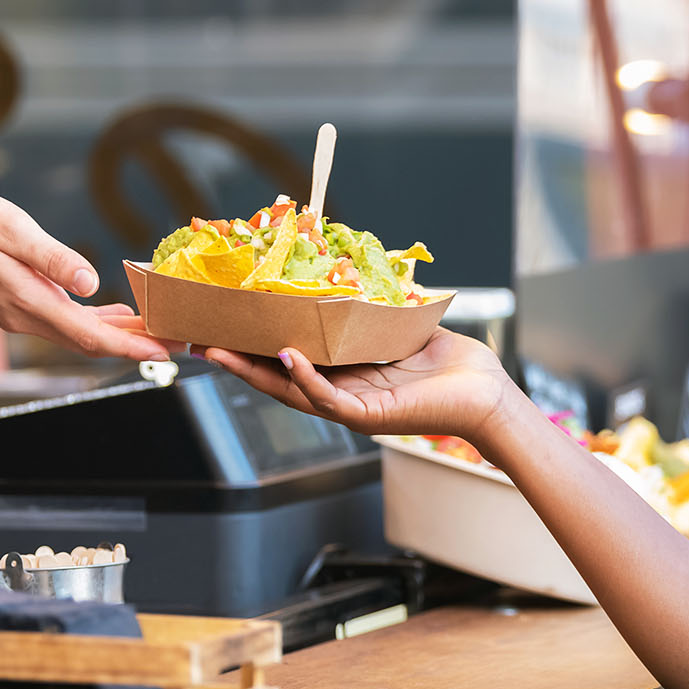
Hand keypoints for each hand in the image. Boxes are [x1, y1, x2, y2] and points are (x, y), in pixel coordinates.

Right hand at [0, 187, 174, 360]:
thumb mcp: (14, 230)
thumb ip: (54, 259)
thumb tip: (92, 284)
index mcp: (28, 302)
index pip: (90, 336)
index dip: (131, 346)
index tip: (165, 351)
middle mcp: (25, 318)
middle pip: (90, 342)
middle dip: (134, 345)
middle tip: (178, 342)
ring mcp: (19, 315)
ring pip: (78, 334)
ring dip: (116, 334)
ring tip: (156, 329)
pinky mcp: (17, 305)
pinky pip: (64, 322)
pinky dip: (94, 321)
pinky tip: (115, 312)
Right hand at [200, 330, 517, 441]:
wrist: (487, 393)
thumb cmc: (454, 365)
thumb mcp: (403, 329)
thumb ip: (373, 310)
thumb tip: (352, 272)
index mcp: (347, 376)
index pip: (291, 361)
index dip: (255, 346)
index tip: (225, 325)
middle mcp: (343, 395)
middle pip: (277, 379)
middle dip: (238, 361)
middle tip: (201, 341)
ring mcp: (353, 409)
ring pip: (292, 392)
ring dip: (255, 372)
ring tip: (222, 351)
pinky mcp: (371, 416)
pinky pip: (328, 399)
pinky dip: (304, 378)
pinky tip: (285, 357)